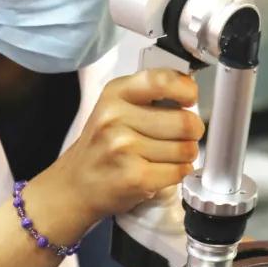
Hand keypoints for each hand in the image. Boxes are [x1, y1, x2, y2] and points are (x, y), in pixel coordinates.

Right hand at [35, 70, 203, 236]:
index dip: (186, 90)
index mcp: (115, 93)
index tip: (189, 99)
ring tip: (168, 156)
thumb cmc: (102, 145)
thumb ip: (149, 95)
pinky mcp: (134, 177)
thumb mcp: (116, 107)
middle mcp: (116, 118)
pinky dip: (179, 173)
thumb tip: (190, 91)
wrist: (74, 186)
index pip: (162, 80)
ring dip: (186, 155)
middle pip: (184, 121)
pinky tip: (163, 171)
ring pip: (186, 149)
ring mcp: (124, 148)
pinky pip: (179, 172)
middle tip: (184, 136)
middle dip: (193, 131)